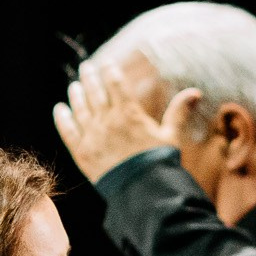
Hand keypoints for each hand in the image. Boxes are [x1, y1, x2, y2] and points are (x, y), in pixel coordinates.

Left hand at [53, 55, 202, 183]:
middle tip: (86, 68)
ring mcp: (92, 136)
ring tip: (74, 86)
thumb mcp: (171, 136)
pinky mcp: (82, 153)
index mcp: (129, 113)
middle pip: (95, 92)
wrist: (142, 192)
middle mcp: (107, 120)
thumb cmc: (159, 163)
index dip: (110, 71)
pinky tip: (60, 109)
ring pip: (80, 108)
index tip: (106, 63)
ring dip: (76, 94)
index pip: (115, 83)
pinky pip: (68, 131)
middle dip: (90, 77)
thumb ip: (179, 112)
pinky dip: (62, 119)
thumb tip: (196, 92)